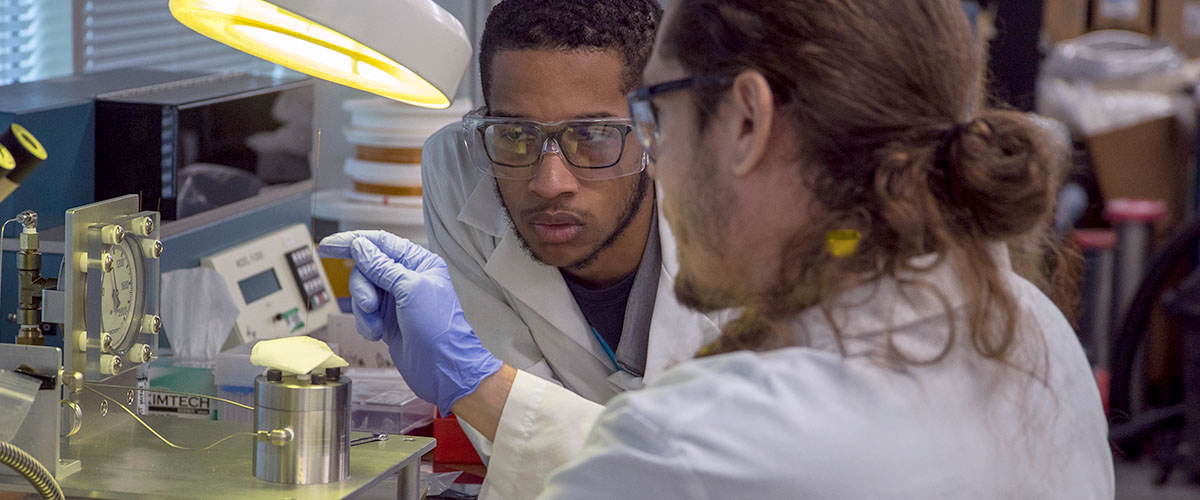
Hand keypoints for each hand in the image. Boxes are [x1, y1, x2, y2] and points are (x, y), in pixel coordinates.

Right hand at [318, 231, 441, 340]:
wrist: (442, 369)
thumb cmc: (439, 330)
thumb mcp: (410, 290)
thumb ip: (382, 266)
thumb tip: (360, 246)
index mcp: (419, 263)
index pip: (381, 242)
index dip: (352, 242)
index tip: (328, 246)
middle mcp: (407, 278)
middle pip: (366, 268)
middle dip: (362, 287)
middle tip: (370, 304)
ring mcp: (396, 299)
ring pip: (362, 291)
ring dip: (364, 310)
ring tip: (376, 325)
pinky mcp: (387, 319)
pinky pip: (363, 313)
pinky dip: (365, 323)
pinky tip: (377, 333)